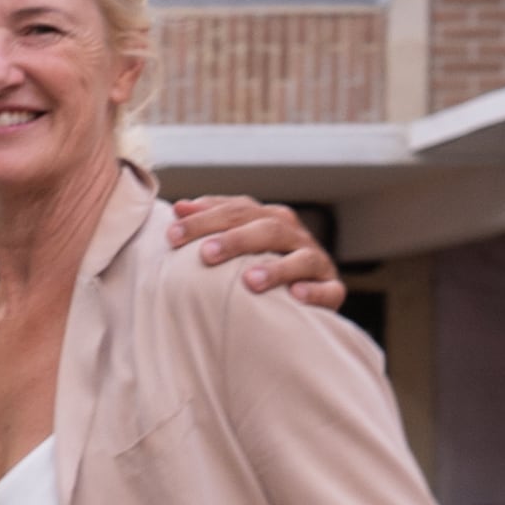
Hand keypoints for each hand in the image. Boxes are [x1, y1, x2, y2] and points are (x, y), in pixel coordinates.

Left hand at [170, 194, 347, 312]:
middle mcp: (294, 235)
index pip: (237, 211)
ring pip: (302, 258)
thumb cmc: (258, 267)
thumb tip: (178, 207)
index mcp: (269, 219)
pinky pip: (328, 290)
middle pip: (267, 228)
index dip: (205, 219)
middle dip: (236, 239)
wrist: (304, 297)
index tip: (172, 235)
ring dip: (277, 268)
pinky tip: (295, 296)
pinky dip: (313, 292)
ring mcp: (315, 262)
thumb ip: (210, 225)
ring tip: (250, 280)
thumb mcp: (236, 244)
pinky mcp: (332, 289)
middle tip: (206, 253)